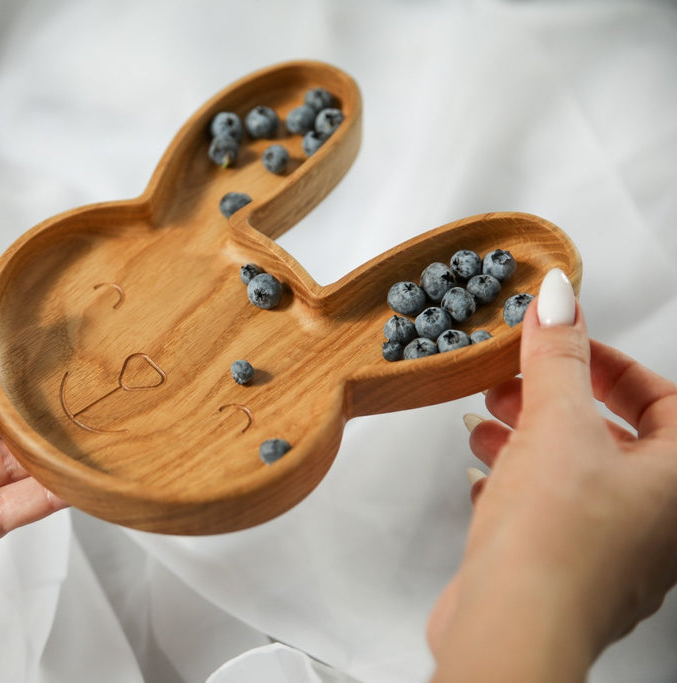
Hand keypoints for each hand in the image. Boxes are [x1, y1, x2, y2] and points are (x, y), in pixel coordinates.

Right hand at [428, 270, 676, 680]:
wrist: (514, 626)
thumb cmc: (556, 543)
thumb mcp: (557, 423)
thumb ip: (557, 356)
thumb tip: (560, 298)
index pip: (668, 402)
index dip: (614, 366)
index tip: (567, 346)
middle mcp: (659, 522)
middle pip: (619, 437)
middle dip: (561, 400)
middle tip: (522, 379)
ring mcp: (615, 553)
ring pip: (580, 475)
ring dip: (533, 438)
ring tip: (490, 417)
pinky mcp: (567, 573)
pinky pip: (551, 512)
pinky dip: (519, 482)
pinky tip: (483, 472)